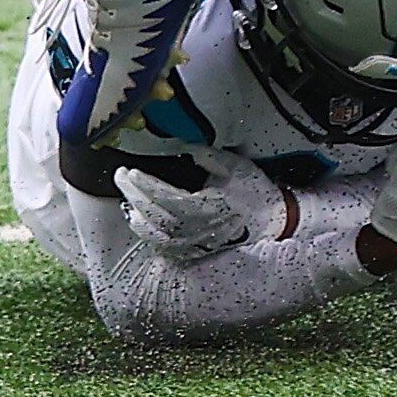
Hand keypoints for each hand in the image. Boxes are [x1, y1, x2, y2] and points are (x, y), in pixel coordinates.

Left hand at [115, 156, 283, 264]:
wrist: (275, 222)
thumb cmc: (256, 193)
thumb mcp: (236, 167)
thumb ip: (208, 156)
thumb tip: (185, 147)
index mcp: (206, 207)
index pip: (165, 197)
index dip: (145, 185)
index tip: (130, 172)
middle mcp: (198, 229)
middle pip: (156, 215)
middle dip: (135, 196)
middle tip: (121, 177)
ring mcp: (197, 243)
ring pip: (158, 235)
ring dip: (138, 217)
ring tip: (126, 200)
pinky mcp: (197, 250)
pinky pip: (166, 247)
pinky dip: (149, 235)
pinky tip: (140, 223)